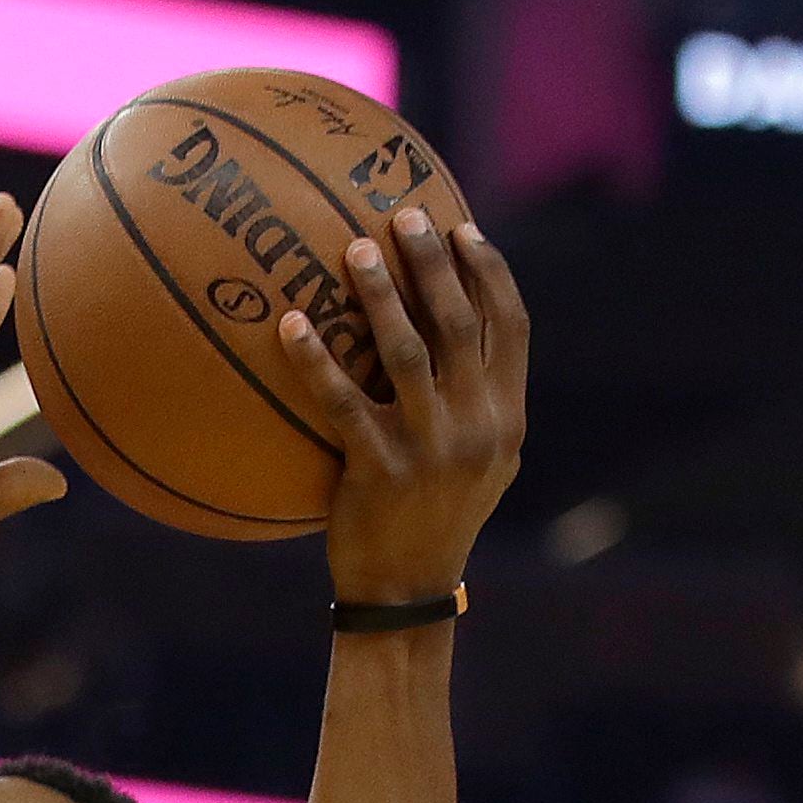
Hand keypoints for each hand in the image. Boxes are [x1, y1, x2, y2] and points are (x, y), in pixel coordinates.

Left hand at [277, 211, 527, 603]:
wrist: (407, 588)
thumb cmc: (435, 514)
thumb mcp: (482, 460)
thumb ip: (478, 401)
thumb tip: (455, 332)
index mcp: (508, 415)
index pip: (511, 325)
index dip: (488, 272)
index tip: (463, 227)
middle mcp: (479, 425)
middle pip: (460, 323)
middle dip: (434, 262)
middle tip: (403, 215)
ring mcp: (431, 448)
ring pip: (407, 352)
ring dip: (380, 295)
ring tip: (353, 249)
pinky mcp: (379, 470)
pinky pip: (341, 401)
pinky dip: (316, 358)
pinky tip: (291, 324)